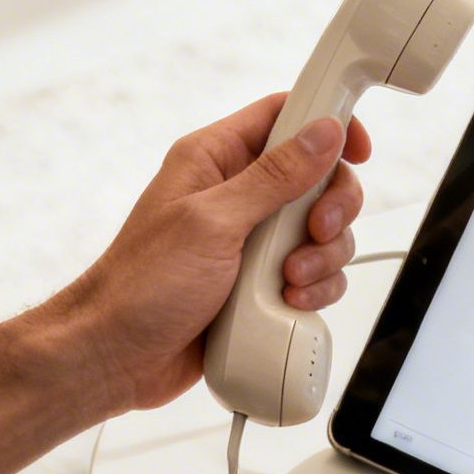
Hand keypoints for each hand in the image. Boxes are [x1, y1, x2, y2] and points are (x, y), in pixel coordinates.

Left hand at [53, 93, 369, 413]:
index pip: (285, 115)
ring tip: (288, 280)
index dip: (328, 123)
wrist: (116, 357)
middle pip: (318, 178)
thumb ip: (274, 177)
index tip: (357, 148)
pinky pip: (312, 275)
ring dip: (322, 257)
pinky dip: (313, 289)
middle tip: (314, 231)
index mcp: (215, 160)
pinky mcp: (260, 284)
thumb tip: (324, 133)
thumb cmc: (141, 286)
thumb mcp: (212, 222)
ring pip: (322, 232)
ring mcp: (251, 241)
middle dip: (331, 207)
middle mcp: (236, 195)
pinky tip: (288, 302)